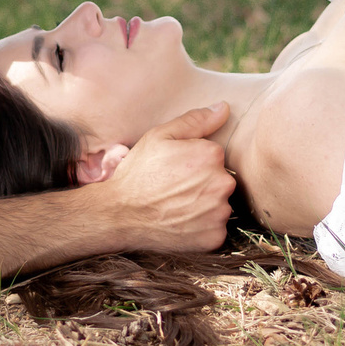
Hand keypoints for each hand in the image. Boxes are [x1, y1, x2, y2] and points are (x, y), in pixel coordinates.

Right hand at [100, 102, 234, 251]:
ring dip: (204, 206)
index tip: (176, 170)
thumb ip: (194, 121)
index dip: (194, 162)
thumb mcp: (159, 137)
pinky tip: (181, 223)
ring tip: (176, 207)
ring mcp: (219, 213)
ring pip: (219, 205)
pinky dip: (202, 227)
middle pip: (220, 180)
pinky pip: (216, 229)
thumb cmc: (138, 173)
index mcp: (212, 155)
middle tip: (175, 189)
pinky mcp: (214, 237)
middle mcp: (222, 183)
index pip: (214, 156)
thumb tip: (224, 108)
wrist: (120, 214)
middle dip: (202, 183)